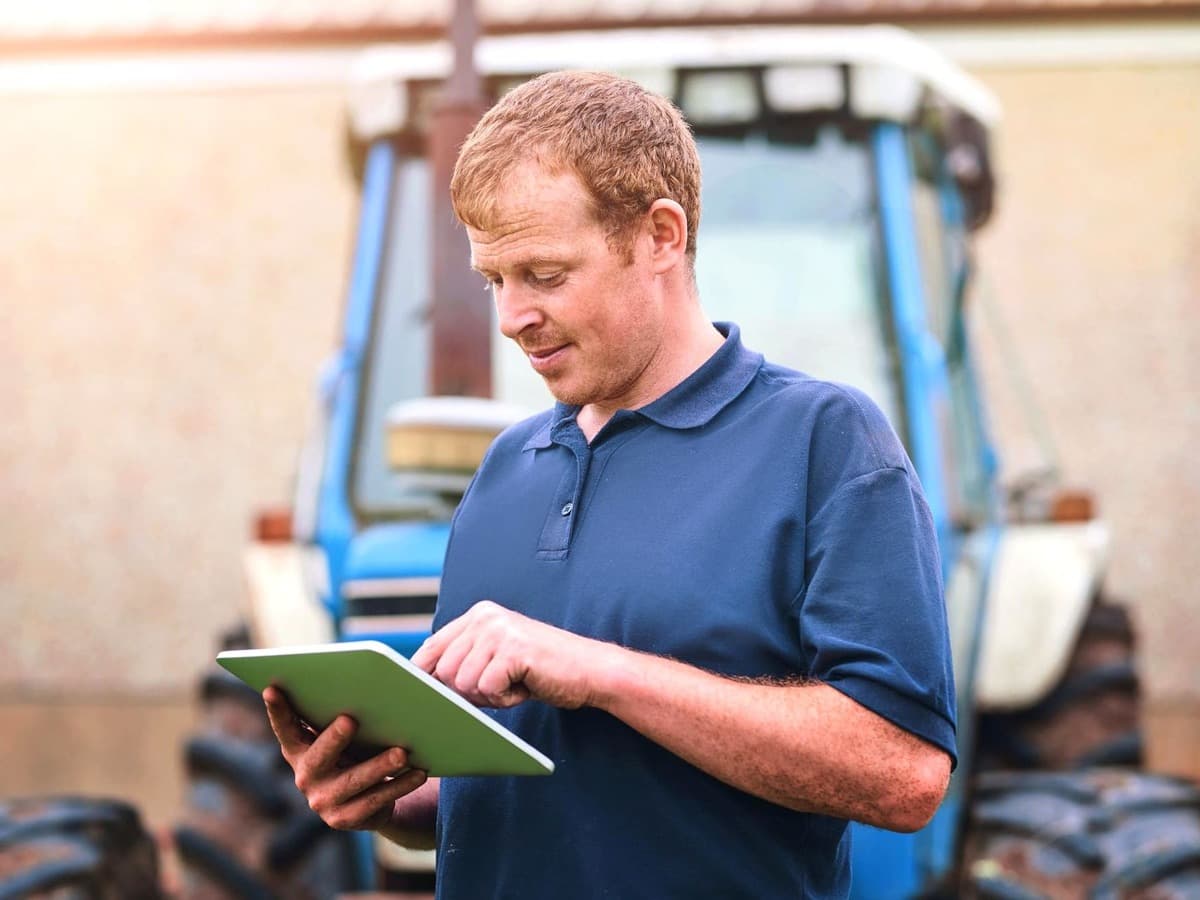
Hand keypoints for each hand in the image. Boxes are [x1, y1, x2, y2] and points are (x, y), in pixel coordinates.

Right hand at [263, 685, 427, 830]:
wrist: (369, 803)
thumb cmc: (356, 752)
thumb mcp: (345, 737)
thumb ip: (342, 717)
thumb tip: (373, 686)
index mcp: (299, 749)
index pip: (285, 728)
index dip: (277, 710)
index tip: (272, 687)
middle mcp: (305, 776)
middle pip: (318, 757)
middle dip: (334, 738)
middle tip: (351, 720)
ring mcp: (322, 801)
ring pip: (353, 781)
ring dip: (379, 765)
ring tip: (402, 752)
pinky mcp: (345, 819)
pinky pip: (375, 800)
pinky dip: (399, 785)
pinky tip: (418, 773)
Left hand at [411, 600, 615, 708]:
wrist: (591, 670)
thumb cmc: (542, 670)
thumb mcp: (497, 657)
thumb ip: (465, 660)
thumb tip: (421, 685)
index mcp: (479, 615)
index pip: (431, 648)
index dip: (424, 677)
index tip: (423, 697)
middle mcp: (485, 617)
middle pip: (443, 671)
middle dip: (466, 692)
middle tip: (499, 688)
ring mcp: (499, 631)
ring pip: (462, 683)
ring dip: (487, 696)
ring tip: (514, 684)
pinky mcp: (513, 650)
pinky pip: (486, 689)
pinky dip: (504, 699)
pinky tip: (524, 686)